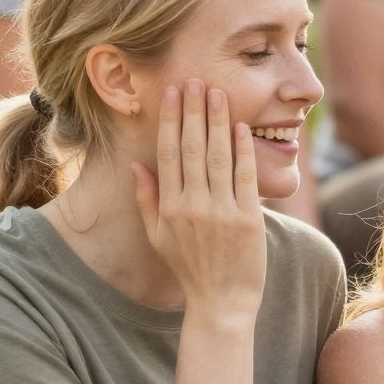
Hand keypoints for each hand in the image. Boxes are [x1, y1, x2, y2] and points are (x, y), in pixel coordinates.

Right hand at [132, 80, 266, 318]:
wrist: (222, 303)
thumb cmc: (190, 268)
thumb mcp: (158, 236)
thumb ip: (147, 200)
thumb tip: (135, 165)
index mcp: (169, 207)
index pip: (167, 154)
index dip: (170, 121)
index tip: (172, 94)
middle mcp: (192, 206)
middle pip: (191, 148)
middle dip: (193, 111)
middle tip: (194, 80)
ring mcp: (221, 212)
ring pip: (218, 156)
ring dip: (217, 121)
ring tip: (217, 93)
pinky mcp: (248, 219)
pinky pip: (244, 177)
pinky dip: (242, 150)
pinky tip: (240, 127)